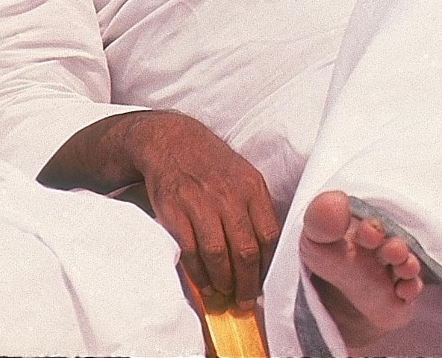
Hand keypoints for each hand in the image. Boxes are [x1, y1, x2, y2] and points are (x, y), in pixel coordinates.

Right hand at [41, 110, 279, 309]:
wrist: (172, 142)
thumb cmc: (213, 166)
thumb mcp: (244, 177)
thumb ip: (256, 209)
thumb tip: (267, 251)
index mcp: (253, 187)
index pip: (269, 234)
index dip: (268, 265)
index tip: (264, 282)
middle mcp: (230, 196)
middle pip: (245, 250)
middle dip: (246, 282)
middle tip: (244, 300)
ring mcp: (201, 204)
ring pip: (218, 255)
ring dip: (222, 282)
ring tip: (224, 295)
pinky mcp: (175, 212)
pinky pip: (190, 252)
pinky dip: (198, 274)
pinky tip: (204, 285)